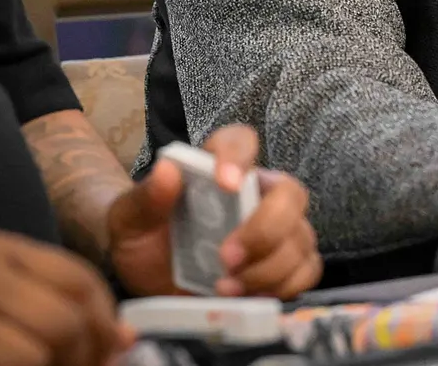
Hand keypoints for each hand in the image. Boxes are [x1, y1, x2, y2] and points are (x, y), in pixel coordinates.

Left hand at [107, 124, 320, 298]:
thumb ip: (146, 198)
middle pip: (290, 194)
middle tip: (225, 257)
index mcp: (220, 170)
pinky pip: (308, 270)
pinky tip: (248, 296)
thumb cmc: (142, 239)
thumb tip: (166, 171)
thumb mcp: (129, 219)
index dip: (239, 156)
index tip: (225, 182)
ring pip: (301, 238)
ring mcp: (278, 231)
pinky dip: (284, 287)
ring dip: (268, 268)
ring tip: (224, 288)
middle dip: (265, 229)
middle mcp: (257, 194)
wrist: (147, 281)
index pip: (240, 141)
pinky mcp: (285, 267)